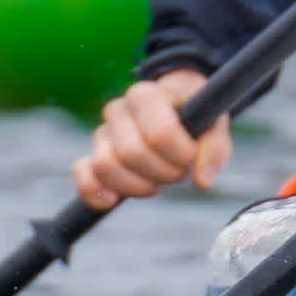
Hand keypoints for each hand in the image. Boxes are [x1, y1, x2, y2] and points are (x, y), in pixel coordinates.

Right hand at [73, 69, 225, 208]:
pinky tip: (112, 201)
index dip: (181, 154)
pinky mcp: (92, 156)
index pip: (160, 132)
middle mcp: (117, 110)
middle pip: (133, 153)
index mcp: (146, 94)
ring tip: (157, 182)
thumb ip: (213, 148)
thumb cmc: (193, 116)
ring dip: (137, 186)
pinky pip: (81, 174)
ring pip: (106, 166)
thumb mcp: (214, 123)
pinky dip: (92, 191)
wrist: (171, 108)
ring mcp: (102, 133)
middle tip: (178, 171)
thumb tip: (201, 181)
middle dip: (163, 172)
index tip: (191, 155)